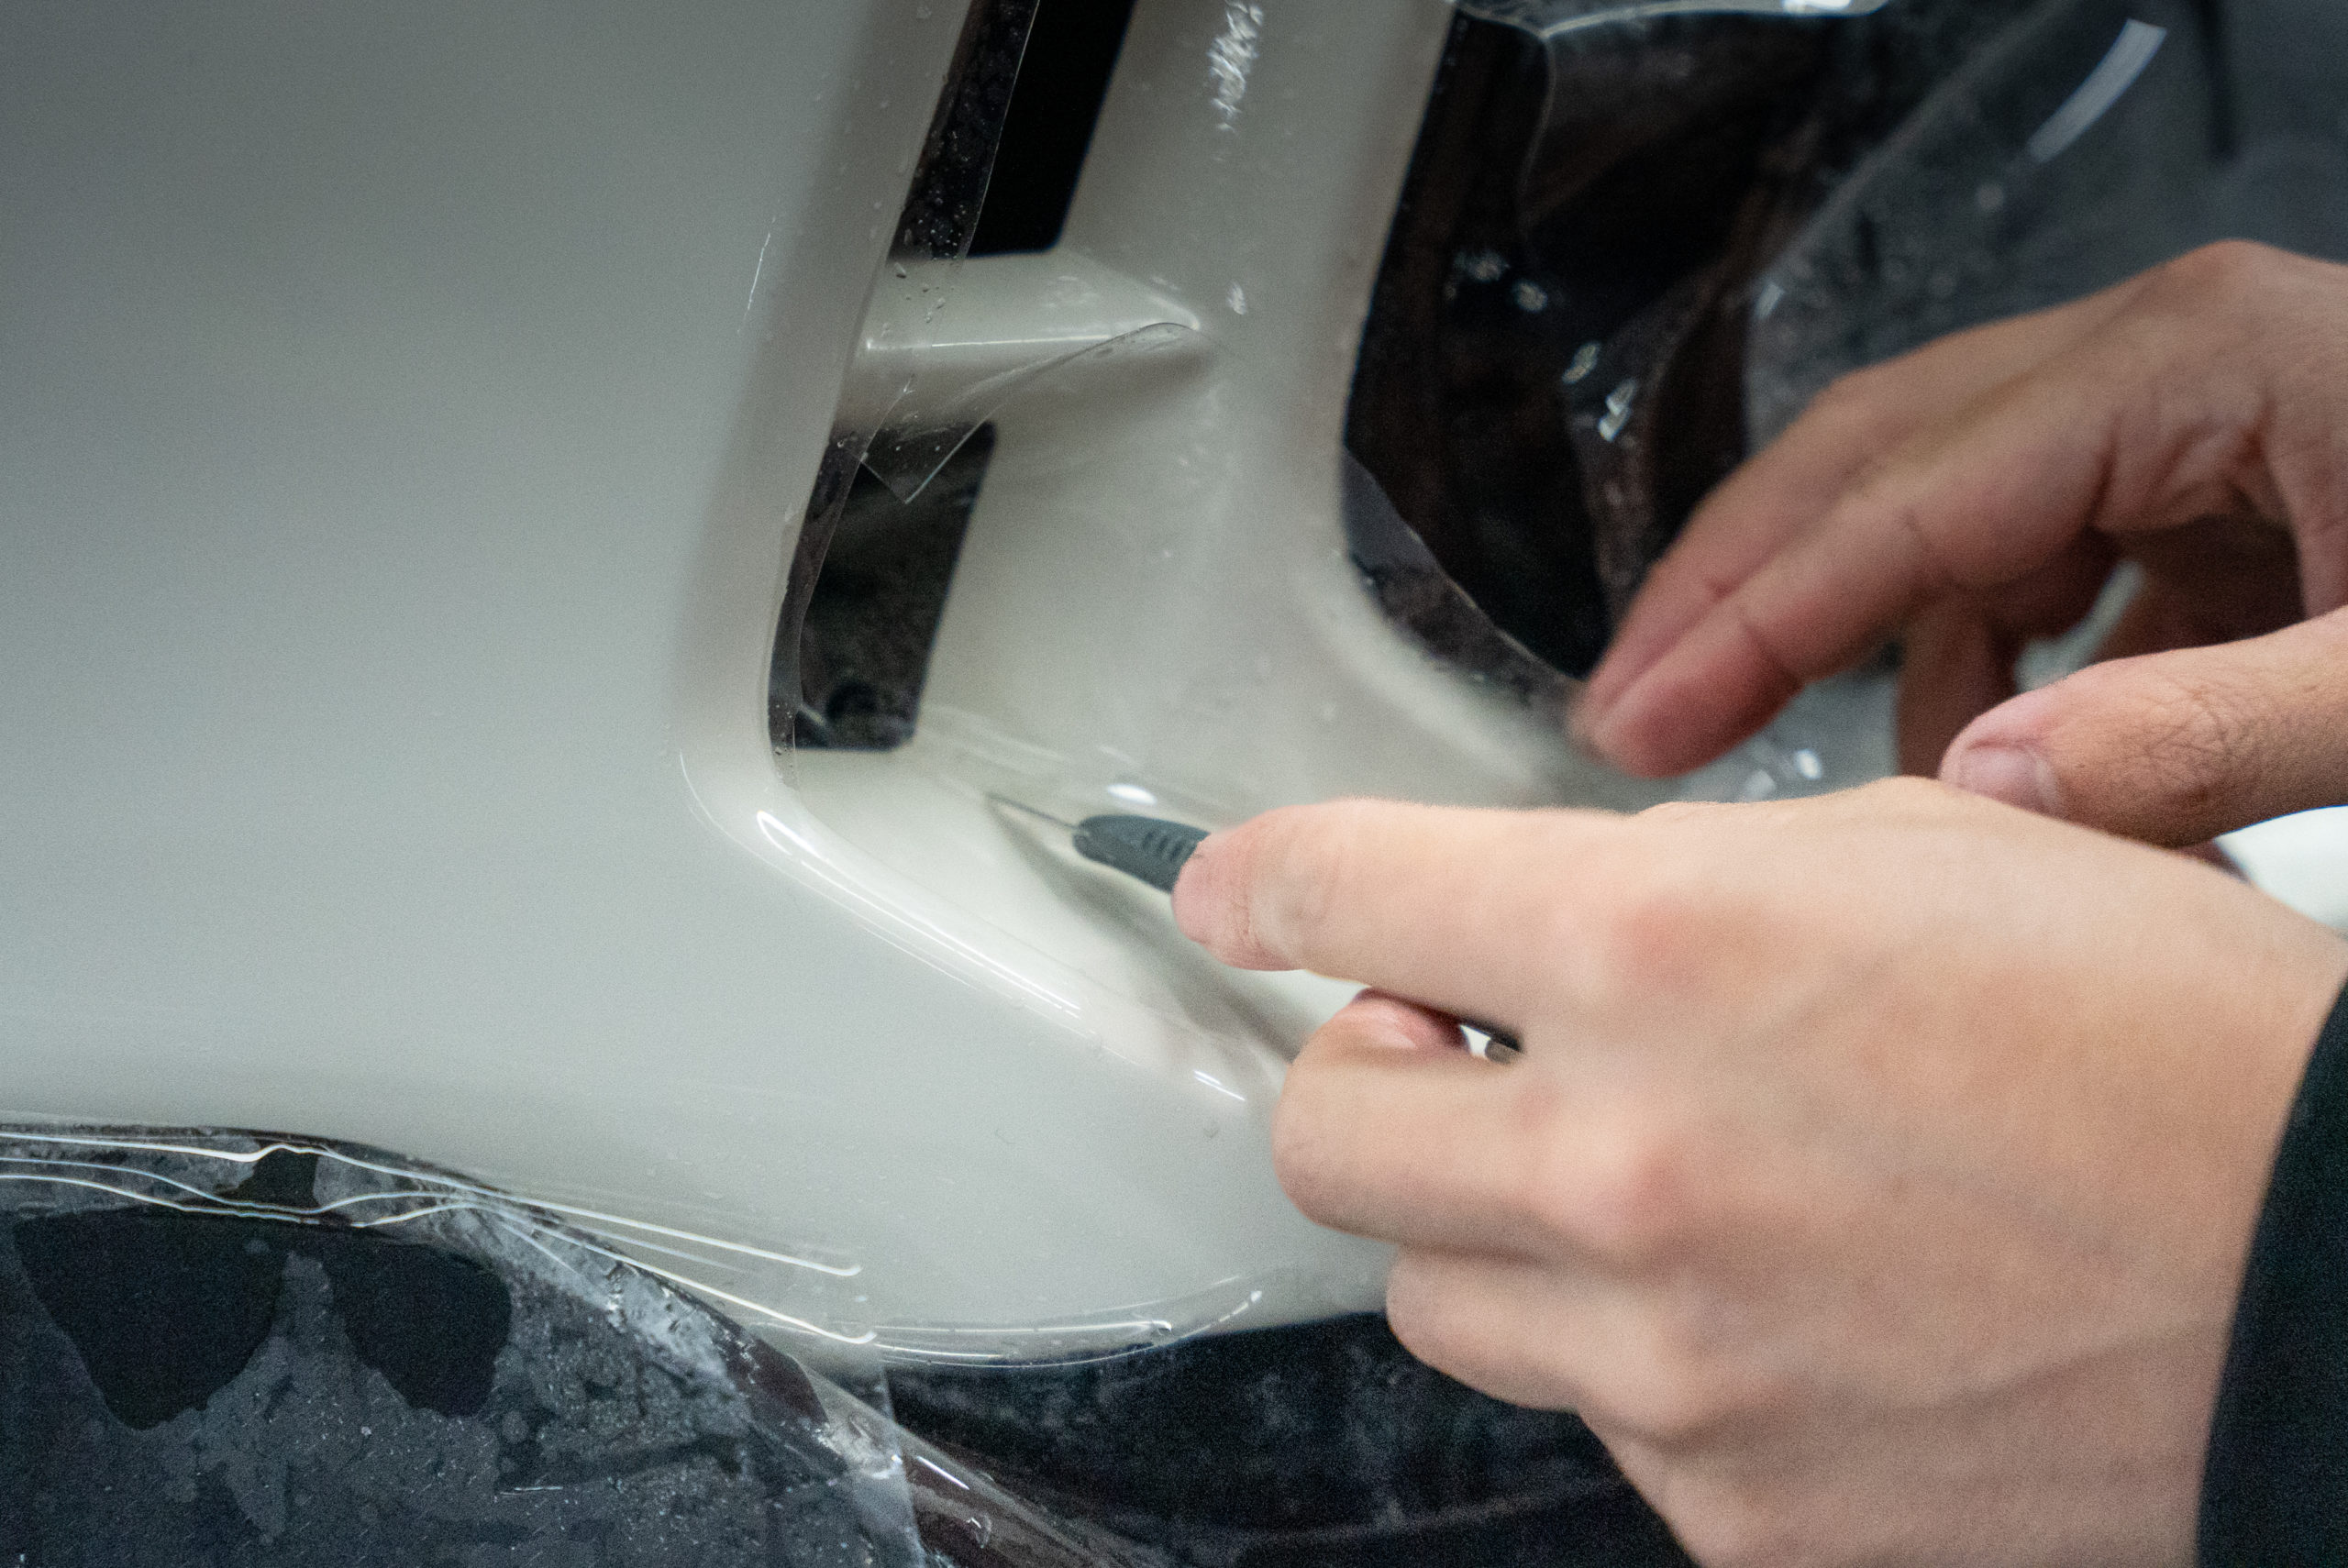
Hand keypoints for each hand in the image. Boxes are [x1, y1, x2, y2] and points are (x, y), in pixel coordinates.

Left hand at [1175, 784, 2347, 1566]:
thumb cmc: (2177, 1041)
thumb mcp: (1922, 858)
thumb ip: (1680, 882)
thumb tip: (1526, 924)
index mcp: (1662, 947)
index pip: (1343, 893)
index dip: (1262, 884)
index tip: (1231, 894)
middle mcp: (1628, 1162)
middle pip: (1322, 1136)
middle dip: (1365, 1075)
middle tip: (1454, 1048)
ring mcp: (1670, 1367)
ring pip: (1436, 1299)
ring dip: (1496, 1226)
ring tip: (1651, 1186)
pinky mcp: (1735, 1517)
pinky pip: (1598, 1421)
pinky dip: (1645, 1357)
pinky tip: (1782, 1310)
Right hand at [1579, 242, 2347, 847]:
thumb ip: (2203, 735)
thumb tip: (1985, 791)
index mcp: (2195, 362)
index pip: (1897, 499)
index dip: (1746, 622)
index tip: (1634, 722)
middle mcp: (2159, 365)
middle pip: (1865, 469)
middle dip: (1733, 602)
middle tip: (1628, 720)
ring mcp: (2174, 420)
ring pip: (1936, 525)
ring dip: (1878, 664)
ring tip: (1858, 807)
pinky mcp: (2201, 486)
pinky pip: (2030, 569)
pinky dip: (1987, 677)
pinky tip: (1992, 762)